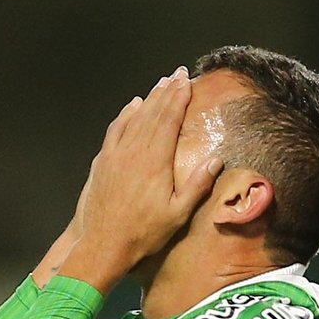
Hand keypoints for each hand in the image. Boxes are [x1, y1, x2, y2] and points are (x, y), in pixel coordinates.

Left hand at [66, 67, 222, 287]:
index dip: (178, 98)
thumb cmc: (142, 233)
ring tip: (160, 84)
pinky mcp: (103, 162)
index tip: (187, 82)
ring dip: (148, 99)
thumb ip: (197, 185)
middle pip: (152, 113)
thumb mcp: (177, 215)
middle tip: (177, 74)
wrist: (101, 244)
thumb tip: (216, 160)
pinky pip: (115, 129)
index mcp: (154, 161)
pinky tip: (132, 106)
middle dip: (166, 91)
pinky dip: (125, 115)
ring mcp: (115, 154)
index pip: (168, 119)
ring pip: (134, 117)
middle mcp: (134, 151)